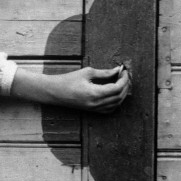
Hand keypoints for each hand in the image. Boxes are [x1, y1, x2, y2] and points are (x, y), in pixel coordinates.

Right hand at [10, 65, 131, 111]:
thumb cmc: (68, 80)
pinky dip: (116, 102)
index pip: (117, 88)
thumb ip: (104, 72)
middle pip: (119, 97)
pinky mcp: (92, 111)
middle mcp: (96, 103)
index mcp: (95, 93)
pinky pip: (109, 109)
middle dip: (125, 85)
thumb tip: (117, 70)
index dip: (124, 79)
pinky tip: (116, 93)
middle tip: (125, 75)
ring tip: (122, 82)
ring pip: (116, 104)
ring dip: (122, 94)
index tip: (124, 71)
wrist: (55, 92)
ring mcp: (94, 109)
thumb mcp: (87, 72)